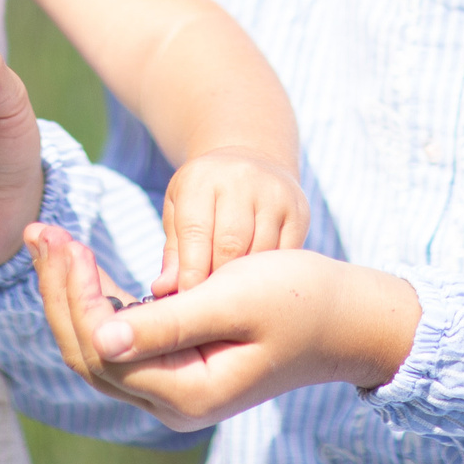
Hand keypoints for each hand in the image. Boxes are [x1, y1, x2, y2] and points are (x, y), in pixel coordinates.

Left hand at [26, 225, 420, 431]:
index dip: (74, 294)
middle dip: (59, 290)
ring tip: (52, 240)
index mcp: (188, 391)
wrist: (347, 316)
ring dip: (72, 294)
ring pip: (98, 346)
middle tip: (40, 231)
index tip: (66, 239)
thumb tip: (100, 339)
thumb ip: (169, 322)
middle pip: (88, 352)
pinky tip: (84, 264)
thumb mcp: (235, 298)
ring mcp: (176, 387)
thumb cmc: (301, 297)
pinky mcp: (180, 365)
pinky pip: (122, 338)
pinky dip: (99, 299)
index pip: (101, 348)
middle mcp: (174, 402)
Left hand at [156, 147, 308, 294]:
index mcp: (202, 179)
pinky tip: (260, 284)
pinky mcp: (298, 209)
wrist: (251, 158)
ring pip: (260, 253)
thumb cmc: (205, 196)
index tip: (187, 303)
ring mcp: (274, 193)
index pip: (195, 233)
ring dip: (246, 281)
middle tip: (211, 305)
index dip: (191, 274)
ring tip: (234, 299)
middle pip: (230, 245)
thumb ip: (174, 253)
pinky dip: (271, 274)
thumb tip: (165, 290)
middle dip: (218, 280)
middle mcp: (240, 179)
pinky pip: (286, 254)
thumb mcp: (179, 211)